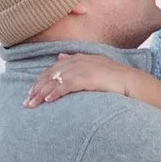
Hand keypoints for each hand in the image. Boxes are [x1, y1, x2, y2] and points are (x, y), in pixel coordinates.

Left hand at [24, 53, 138, 108]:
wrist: (133, 83)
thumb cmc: (115, 79)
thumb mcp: (94, 66)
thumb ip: (76, 62)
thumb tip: (60, 56)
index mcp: (78, 58)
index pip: (53, 69)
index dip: (41, 81)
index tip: (31, 93)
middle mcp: (79, 61)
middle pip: (51, 74)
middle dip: (37, 88)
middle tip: (27, 103)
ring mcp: (84, 69)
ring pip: (56, 80)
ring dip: (42, 93)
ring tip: (33, 104)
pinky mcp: (89, 78)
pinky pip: (68, 85)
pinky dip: (56, 92)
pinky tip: (48, 100)